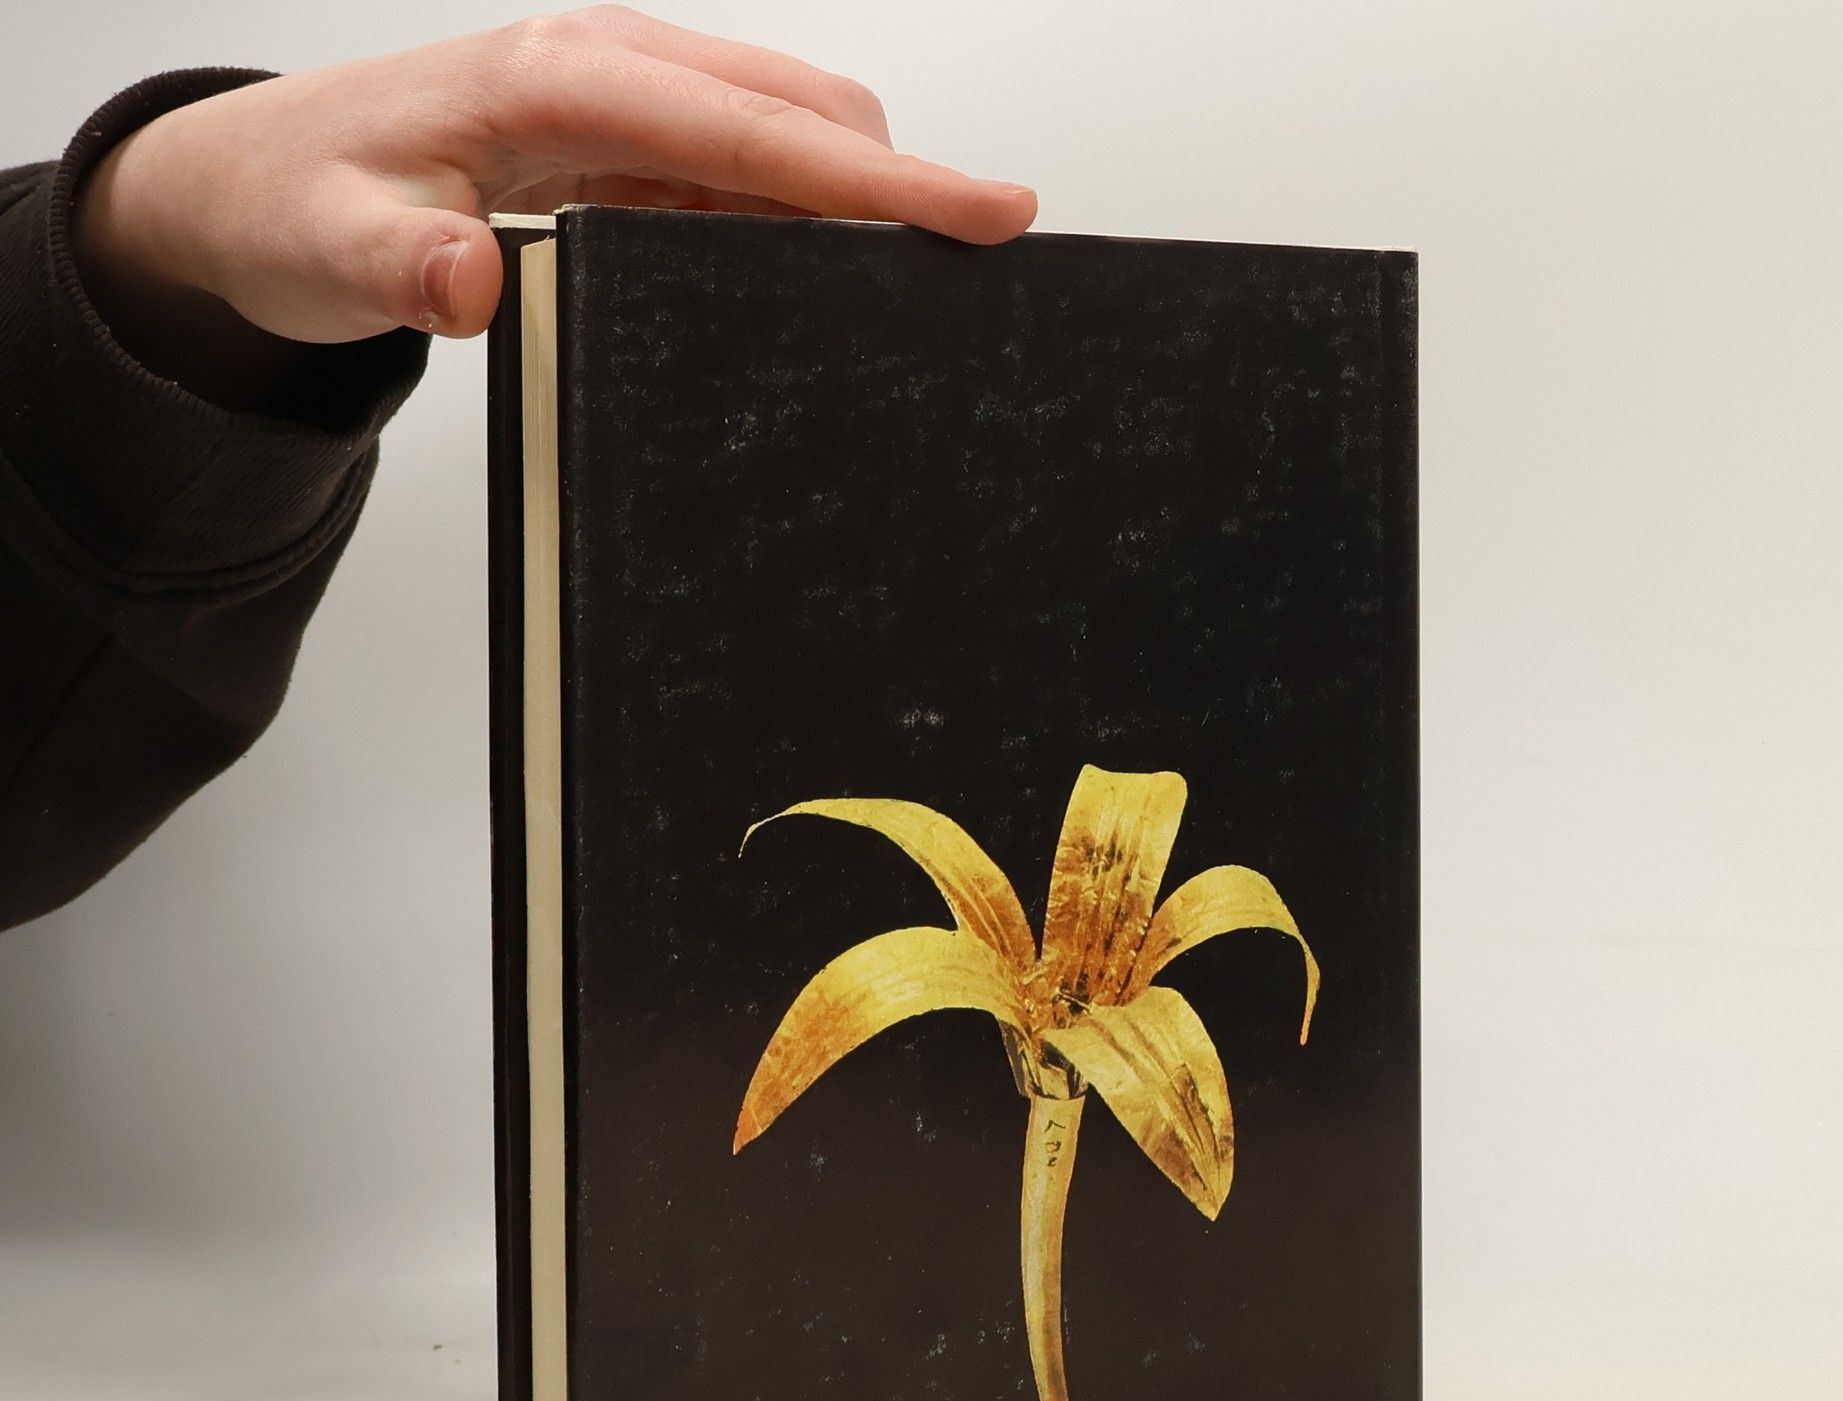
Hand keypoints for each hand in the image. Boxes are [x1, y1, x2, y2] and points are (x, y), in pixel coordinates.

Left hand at [72, 8, 1037, 403]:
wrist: (257, 185)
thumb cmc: (297, 203)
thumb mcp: (330, 254)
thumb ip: (401, 271)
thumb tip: (470, 283)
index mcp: (560, 81)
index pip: (756, 130)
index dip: (883, 177)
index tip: (986, 211)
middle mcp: (609, 71)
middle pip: (802, 112)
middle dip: (901, 183)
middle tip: (980, 263)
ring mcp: (625, 105)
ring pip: (786, 138)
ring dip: (854, 203)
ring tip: (915, 286)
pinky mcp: (628, 146)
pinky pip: (745, 175)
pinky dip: (799, 220)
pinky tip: (816, 277)